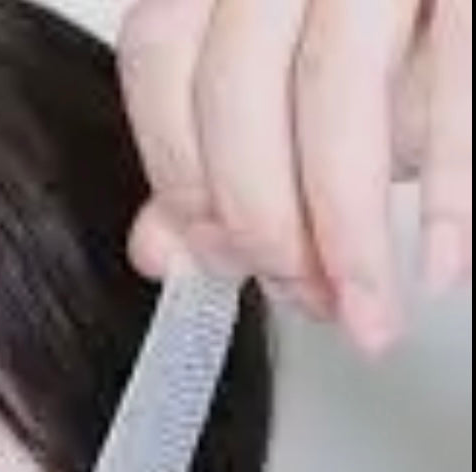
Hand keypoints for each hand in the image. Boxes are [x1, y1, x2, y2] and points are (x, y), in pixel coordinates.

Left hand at [118, 0, 471, 351]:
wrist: (470, 12)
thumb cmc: (398, 41)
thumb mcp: (291, 98)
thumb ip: (212, 165)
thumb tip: (158, 253)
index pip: (159, 59)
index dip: (182, 176)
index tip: (223, 261)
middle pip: (235, 83)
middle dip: (261, 218)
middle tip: (303, 297)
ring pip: (333, 84)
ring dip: (345, 228)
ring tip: (365, 311)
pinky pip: (460, 74)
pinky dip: (454, 190)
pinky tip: (440, 265)